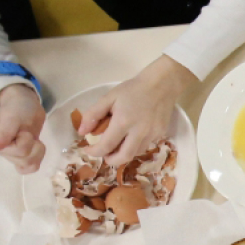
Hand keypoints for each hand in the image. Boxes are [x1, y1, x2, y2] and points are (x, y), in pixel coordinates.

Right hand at [0, 83, 45, 173]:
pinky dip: (38, 158)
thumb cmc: (16, 107)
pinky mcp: (22, 156)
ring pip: (29, 165)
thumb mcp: (11, 116)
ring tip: (33, 138)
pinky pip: (31, 167)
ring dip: (37, 151)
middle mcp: (1, 152)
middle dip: (32, 144)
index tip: (22, 129)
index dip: (25, 140)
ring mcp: (12, 156)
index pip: (17, 151)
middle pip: (24, 160)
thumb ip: (3, 132)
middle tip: (27, 132)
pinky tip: (36, 146)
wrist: (24, 104)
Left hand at [78, 55, 195, 165]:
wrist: (162, 84)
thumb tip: (82, 132)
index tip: (88, 149)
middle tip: (105, 155)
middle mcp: (139, 132)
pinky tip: (133, 136)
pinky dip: (136, 146)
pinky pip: (146, 145)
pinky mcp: (161, 133)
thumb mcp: (109, 97)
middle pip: (123, 157)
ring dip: (124, 154)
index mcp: (123, 122)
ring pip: (136, 153)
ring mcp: (152, 134)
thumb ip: (93, 114)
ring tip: (118, 145)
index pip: (106, 146)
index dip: (94, 152)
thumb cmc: (133, 89)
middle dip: (111, 160)